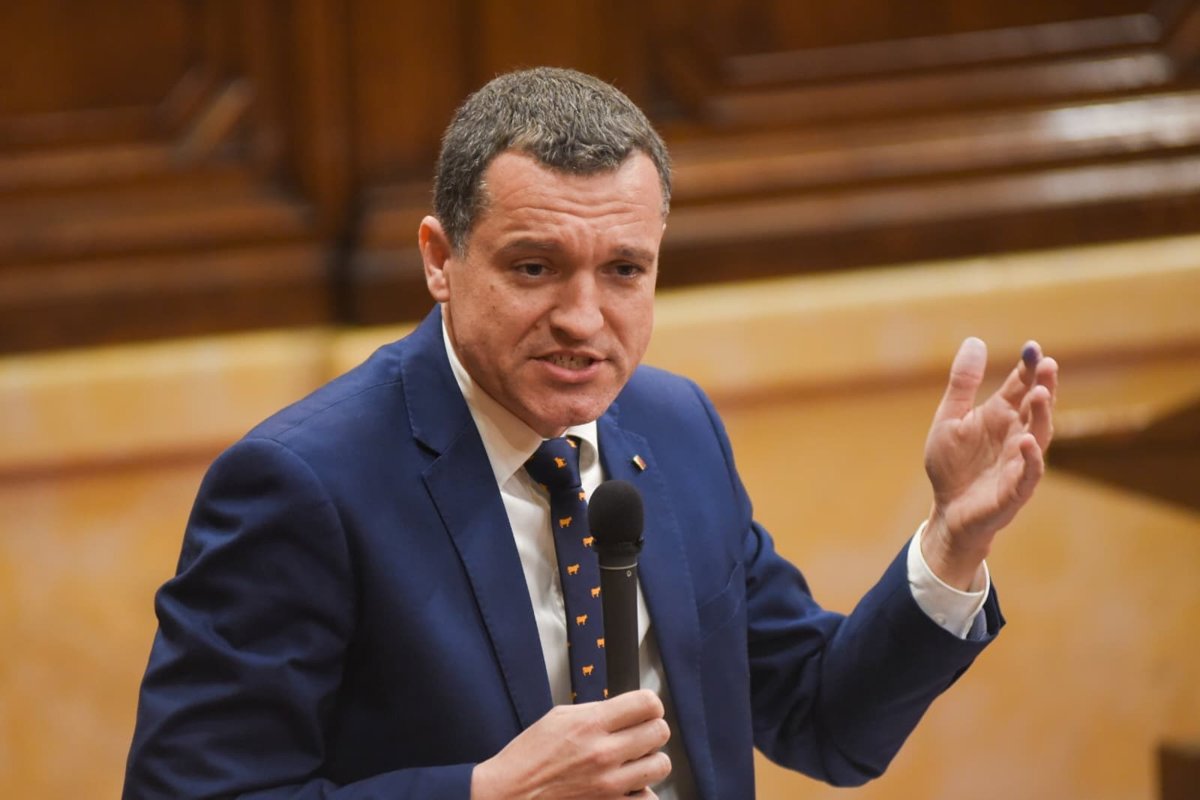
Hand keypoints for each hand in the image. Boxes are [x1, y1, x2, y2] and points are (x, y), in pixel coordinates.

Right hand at [470, 689, 671, 798]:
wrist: (509, 794)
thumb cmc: (528, 757)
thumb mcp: (558, 718)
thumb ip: (595, 711)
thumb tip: (624, 709)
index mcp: (590, 724)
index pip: (647, 704)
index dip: (650, 705)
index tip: (645, 710)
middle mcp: (603, 753)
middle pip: (660, 732)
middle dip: (652, 730)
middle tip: (639, 734)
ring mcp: (609, 785)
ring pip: (661, 765)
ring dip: (650, 761)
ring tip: (634, 761)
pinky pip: (649, 798)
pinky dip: (642, 792)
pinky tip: (627, 785)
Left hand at [922, 338, 1057, 588]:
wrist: (947, 510)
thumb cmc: (952, 465)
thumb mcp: (950, 418)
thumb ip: (963, 384)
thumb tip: (975, 340)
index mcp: (1001, 416)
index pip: (1020, 386)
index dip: (1028, 368)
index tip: (1033, 347)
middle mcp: (1016, 435)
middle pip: (1035, 407)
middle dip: (1043, 385)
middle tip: (1048, 364)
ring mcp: (1019, 462)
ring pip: (1038, 435)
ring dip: (1041, 415)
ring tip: (1040, 394)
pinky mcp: (1015, 489)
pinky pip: (1028, 473)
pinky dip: (1030, 458)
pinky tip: (1027, 441)